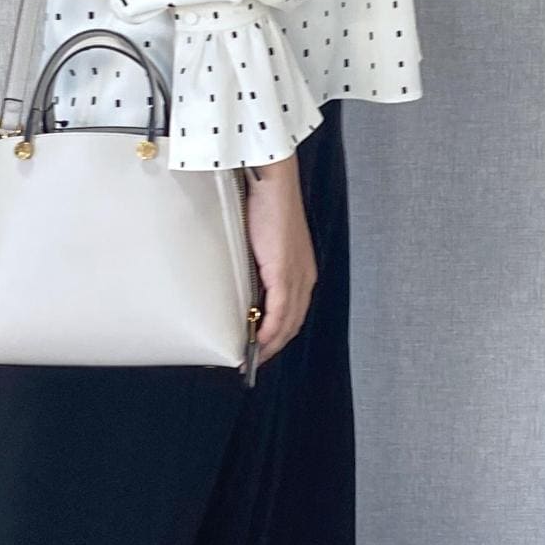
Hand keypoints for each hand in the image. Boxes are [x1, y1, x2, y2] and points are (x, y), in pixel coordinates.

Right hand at [244, 153, 316, 364]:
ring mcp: (297, 277)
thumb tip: (240, 284)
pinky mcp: (285, 274)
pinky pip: (279, 313)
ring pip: (287, 324)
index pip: (293, 314)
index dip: (278, 336)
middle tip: (252, 361)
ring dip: (269, 345)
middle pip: (292, 325)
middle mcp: (304, 278)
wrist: (273, 183)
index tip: (260, 349)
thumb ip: (258, 265)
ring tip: (250, 357)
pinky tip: (255, 342)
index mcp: (302, 271)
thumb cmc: (265, 205)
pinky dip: (267, 332)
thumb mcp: (262, 243)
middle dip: (273, 347)